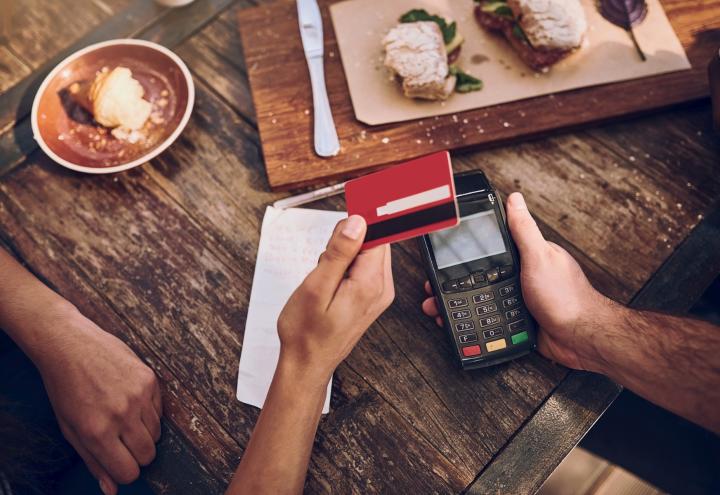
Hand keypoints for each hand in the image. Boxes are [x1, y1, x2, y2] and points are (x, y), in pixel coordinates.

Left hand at [35, 308, 161, 494]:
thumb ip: (94, 462)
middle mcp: (121, 415)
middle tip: (122, 441)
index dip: (125, 471)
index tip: (119, 463)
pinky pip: (160, 410)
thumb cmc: (66, 389)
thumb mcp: (71, 430)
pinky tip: (129, 398)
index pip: (128, 471)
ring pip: (157, 433)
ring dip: (144, 431)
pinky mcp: (150, 379)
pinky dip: (148, 411)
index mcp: (97, 432)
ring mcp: (138, 396)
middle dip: (138, 454)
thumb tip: (112, 490)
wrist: (70, 346)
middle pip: (148, 454)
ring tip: (123, 416)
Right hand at [278, 215, 393, 379]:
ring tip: (325, 278)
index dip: (357, 225)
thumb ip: (339, 252)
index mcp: (370, 283)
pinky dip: (344, 270)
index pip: (376, 235)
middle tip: (324, 262)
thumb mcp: (316, 286)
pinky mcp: (371, 298)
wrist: (307, 364)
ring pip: (366, 255)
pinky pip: (362, 269)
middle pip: (372, 243)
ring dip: (343, 257)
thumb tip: (357, 223)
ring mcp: (378, 294)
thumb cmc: (306, 331)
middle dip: (346, 243)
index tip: (339, 230)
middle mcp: (381, 287)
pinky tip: (330, 284)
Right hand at [421, 192, 619, 370]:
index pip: (491, 249)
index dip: (465, 254)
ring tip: (437, 310)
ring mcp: (520, 301)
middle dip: (454, 285)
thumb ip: (524, 230)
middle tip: (432, 289)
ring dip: (459, 307)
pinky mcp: (519, 323)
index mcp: (527, 257)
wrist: (580, 338)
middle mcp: (522, 278)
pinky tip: (461, 327)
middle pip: (480, 277)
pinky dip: (475, 325)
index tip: (444, 257)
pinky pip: (491, 321)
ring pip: (481, 301)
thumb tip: (514, 198)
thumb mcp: (539, 257)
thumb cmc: (566, 296)